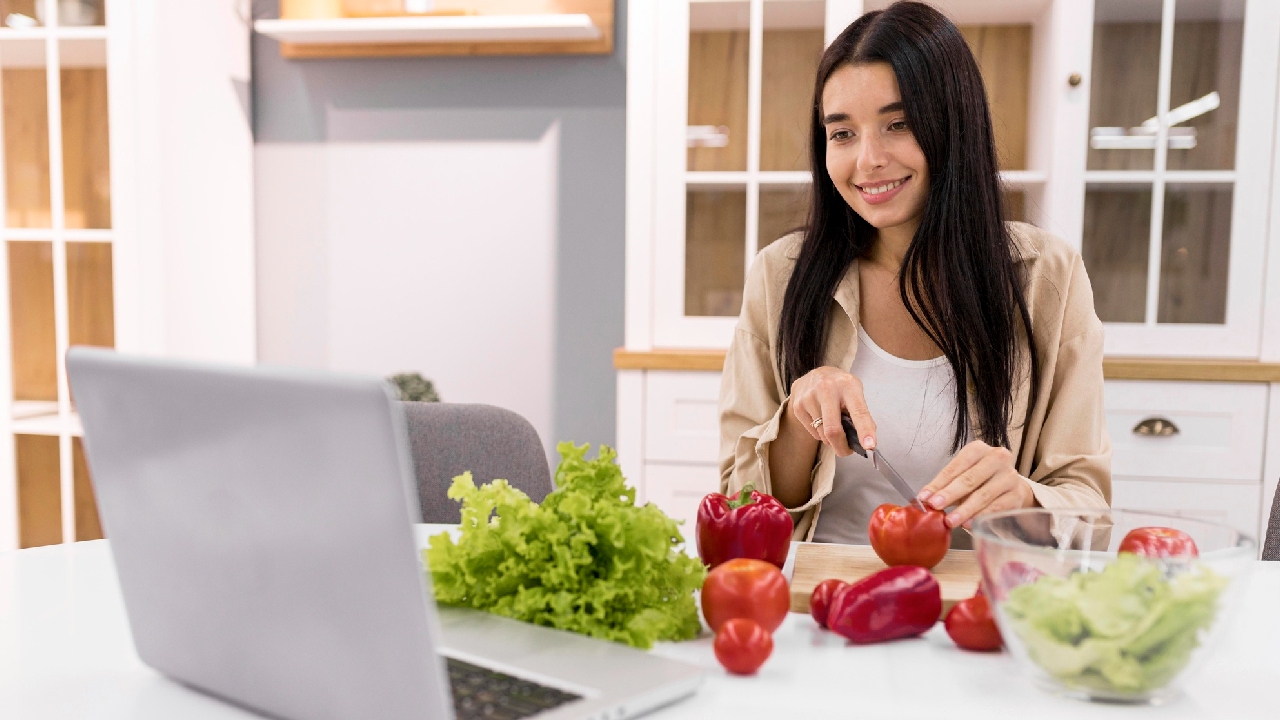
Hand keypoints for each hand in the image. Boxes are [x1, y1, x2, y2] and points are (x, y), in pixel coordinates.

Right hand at [789, 366, 875, 457]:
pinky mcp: (798, 406)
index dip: (865, 430)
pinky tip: (821, 421)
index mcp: (848, 385)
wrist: (814, 374)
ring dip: (831, 439)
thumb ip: (860, 414)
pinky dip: (820, 434)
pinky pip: (813, 433)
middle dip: (842, 447)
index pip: (859, 412)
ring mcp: (809, 397)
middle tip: (847, 451)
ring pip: (822, 434)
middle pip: (833, 430)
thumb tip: (865, 442)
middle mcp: (827, 388)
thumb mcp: (855, 392)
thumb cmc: (840, 387)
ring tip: (834, 427)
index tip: (869, 445)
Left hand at [916, 441, 1035, 528]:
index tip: (924, 497)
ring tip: (950, 521)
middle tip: (935, 507)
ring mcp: (1009, 476)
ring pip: (983, 495)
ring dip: (965, 510)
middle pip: (970, 478)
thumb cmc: (980, 480)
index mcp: (978, 449)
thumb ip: (945, 485)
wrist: (1010, 486)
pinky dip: (981, 517)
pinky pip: (996, 508)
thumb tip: (925, 499)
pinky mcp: (1016, 495)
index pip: (956, 466)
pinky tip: (969, 524)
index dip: (939, 483)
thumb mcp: (962, 476)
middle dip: (950, 494)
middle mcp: (997, 458)